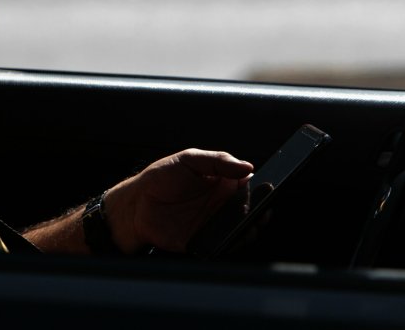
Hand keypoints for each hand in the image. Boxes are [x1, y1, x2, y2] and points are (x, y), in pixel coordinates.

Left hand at [104, 149, 252, 253]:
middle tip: (262, 210)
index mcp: (221, 181)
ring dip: (250, 229)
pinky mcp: (205, 241)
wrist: (136, 204)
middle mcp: (221, 203)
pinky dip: (232, 243)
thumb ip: (218, 161)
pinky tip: (233, 238)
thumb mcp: (189, 159)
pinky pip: (224, 245)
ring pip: (241, 229)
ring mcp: (214, 223)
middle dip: (260, 211)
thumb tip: (247, 166)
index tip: (268, 189)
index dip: (261, 188)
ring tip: (250, 225)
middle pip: (250, 209)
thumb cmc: (161, 177)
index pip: (249, 185)